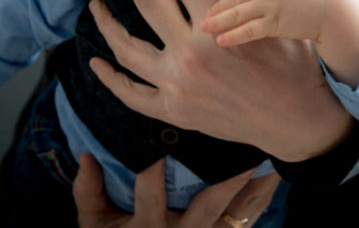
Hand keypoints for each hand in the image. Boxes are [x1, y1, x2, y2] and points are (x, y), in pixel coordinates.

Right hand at [73, 154, 278, 227]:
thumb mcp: (93, 223)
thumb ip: (88, 191)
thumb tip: (85, 156)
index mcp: (147, 224)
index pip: (149, 192)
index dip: (154, 168)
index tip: (162, 139)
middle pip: (205, 206)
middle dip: (226, 182)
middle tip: (243, 155)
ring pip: (234, 215)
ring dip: (253, 188)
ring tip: (270, 162)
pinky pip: (246, 222)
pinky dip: (261, 200)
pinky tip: (273, 179)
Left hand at [88, 0, 353, 161]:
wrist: (295, 122)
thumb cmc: (292, 68)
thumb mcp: (279, 20)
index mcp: (217, 28)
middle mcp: (191, 55)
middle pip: (148, 1)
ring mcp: (177, 86)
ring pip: (127, 49)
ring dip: (107, 23)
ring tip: (96, 4)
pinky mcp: (174, 112)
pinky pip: (132, 95)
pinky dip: (111, 79)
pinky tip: (97, 62)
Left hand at [202, 0, 341, 45]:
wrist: (333, 10)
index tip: (217, 5)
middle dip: (217, 7)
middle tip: (203, 17)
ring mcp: (272, 2)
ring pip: (237, 12)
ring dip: (218, 20)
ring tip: (204, 27)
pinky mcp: (277, 21)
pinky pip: (250, 29)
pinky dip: (234, 35)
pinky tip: (221, 40)